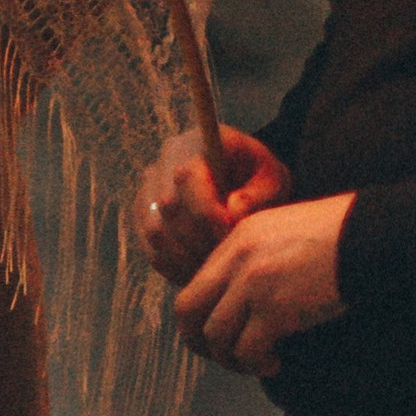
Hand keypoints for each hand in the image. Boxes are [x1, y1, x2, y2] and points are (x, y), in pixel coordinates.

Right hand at [135, 125, 287, 286]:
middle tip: (226, 258)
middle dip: (198, 239)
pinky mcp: (144, 216)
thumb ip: (257, 195)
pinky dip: (173, 266)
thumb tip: (231, 212)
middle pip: (167, 207)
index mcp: (196, 142)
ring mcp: (148, 190)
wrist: (242, 179)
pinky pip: (149, 247)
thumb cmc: (260, 177)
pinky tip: (198, 272)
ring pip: (154, 231)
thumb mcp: (272, 179)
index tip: (230, 233)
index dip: (207, 210)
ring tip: (213, 267)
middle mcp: (164, 162)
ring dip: (184, 256)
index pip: (187, 176)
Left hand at [174, 190, 351, 374]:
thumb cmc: (339, 235)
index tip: (217, 335)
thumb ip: (254, 257)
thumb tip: (242, 299)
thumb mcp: (282, 231)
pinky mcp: (277, 309)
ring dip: (231, 359)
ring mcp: (253, 285)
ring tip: (256, 364)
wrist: (371, 235)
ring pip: (215, 335)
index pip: (194, 284)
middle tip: (222, 356)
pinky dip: (256, 364)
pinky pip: (247, 350)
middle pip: (188, 309)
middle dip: (199, 342)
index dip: (199, 317)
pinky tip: (274, 364)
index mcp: (235, 240)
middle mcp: (236, 260)